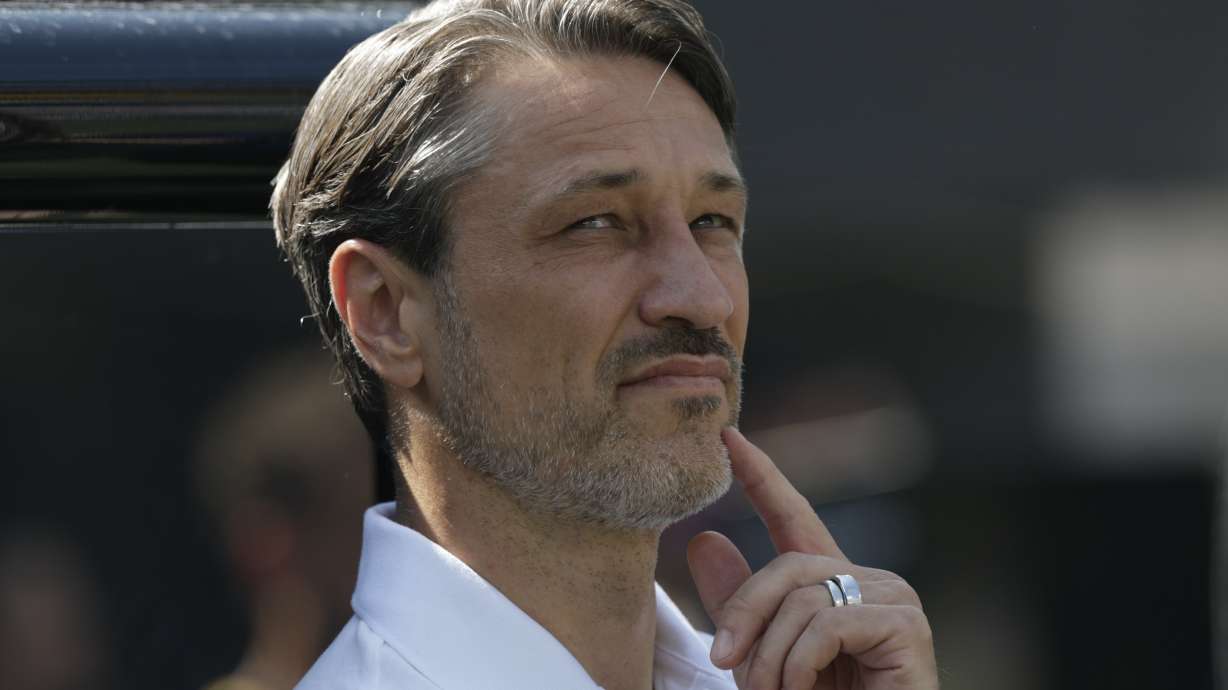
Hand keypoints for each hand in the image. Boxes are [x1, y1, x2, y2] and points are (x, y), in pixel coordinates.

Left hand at [687, 428, 936, 689]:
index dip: (760, 476)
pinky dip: (802, 662)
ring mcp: (893, 598)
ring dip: (771, 656)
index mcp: (833, 585)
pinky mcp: (907, 625)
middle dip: (745, 614)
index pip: (792, 515)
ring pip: (803, 596)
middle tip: (725, 666)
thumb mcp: (763, 658)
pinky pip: (830, 622)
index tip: (726, 436)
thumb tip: (703, 541)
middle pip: (787, 564)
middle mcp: (868, 580)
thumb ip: (739, 606)